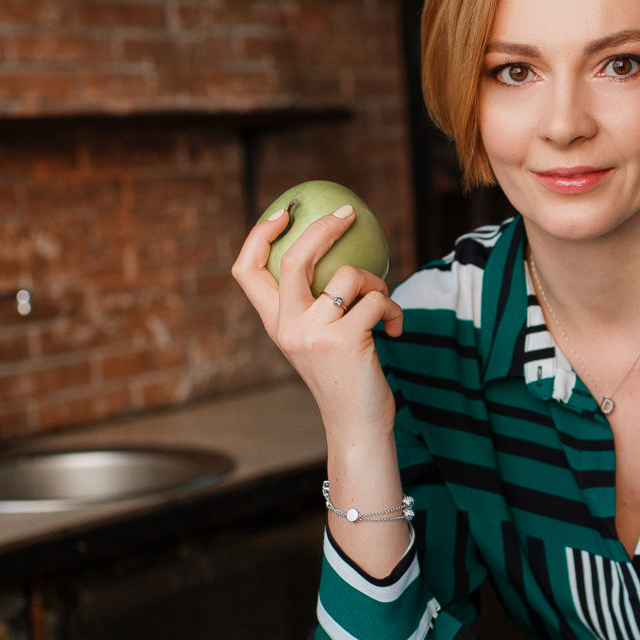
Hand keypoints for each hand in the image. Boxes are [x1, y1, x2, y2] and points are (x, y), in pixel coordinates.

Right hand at [232, 204, 403, 439]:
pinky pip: (376, 300)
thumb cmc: (344, 378)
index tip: (284, 213)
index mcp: (274, 324)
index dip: (258, 235)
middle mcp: (287, 327)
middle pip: (294, 258)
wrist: (357, 425)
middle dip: (324, 228)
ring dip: (376, 282)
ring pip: (349, 275)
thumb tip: (334, 252)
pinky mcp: (345, 341)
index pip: (245, 271)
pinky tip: (394, 329)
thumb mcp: (316, 341)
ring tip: (384, 303)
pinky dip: (393, 309)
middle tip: (349, 214)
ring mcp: (314, 334)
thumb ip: (313, 306)